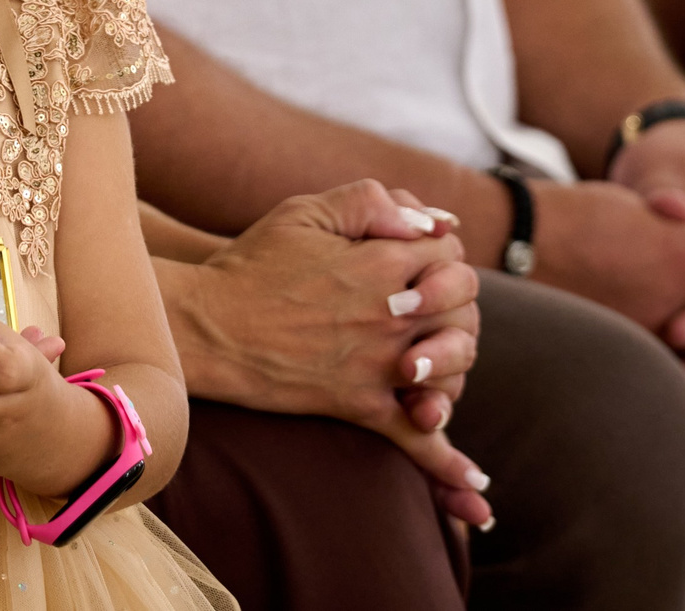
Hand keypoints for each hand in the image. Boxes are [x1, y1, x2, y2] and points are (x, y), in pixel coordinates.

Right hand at [158, 181, 491, 526]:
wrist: (206, 327)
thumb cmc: (252, 265)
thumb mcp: (305, 212)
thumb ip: (371, 201)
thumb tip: (431, 221)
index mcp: (383, 263)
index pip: (449, 252)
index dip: (438, 248)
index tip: (415, 252)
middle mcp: (391, 315)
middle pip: (464, 306)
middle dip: (454, 300)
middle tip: (424, 300)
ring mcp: (379, 365)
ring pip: (454, 367)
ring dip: (456, 358)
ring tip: (435, 351)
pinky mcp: (359, 405)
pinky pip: (415, 439)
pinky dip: (448, 463)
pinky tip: (477, 484)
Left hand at [607, 122, 684, 388]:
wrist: (658, 166)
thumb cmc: (668, 159)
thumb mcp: (669, 161)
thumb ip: (668, 183)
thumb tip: (673, 209)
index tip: (675, 330)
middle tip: (653, 358)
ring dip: (673, 365)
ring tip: (631, 372)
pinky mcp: (674, 309)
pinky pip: (670, 349)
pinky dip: (649, 357)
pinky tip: (610, 367)